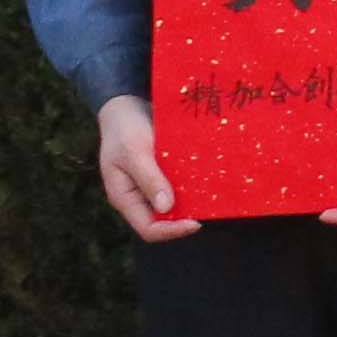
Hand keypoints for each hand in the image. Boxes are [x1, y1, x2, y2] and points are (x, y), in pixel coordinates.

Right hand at [95, 93, 195, 240]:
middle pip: (164, 221)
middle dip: (185, 218)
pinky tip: (209, 179)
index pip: (148, 229)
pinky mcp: (163, 174)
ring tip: (213, 197)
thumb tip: (166, 207)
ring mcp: (151, 186)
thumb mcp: (134, 152)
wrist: (126, 105)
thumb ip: (149, 179)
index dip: (171, 231)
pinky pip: (179, 186)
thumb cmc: (124, 128)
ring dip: (192, 203)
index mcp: (125, 198)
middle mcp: (139, 197)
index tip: (195, 223)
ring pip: (174, 205)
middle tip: (209, 209)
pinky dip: (193, 186)